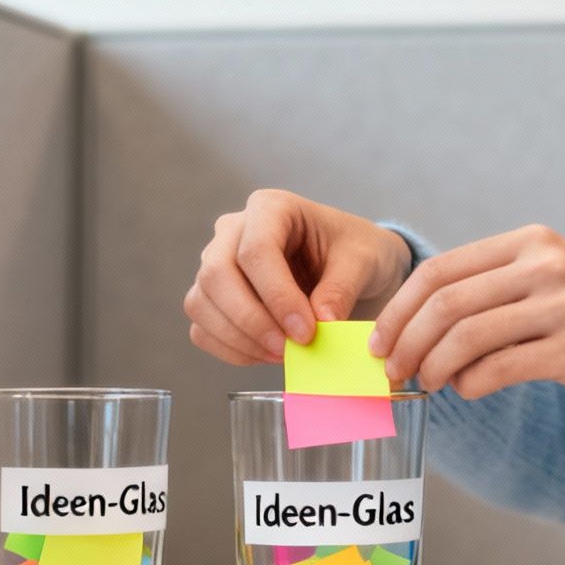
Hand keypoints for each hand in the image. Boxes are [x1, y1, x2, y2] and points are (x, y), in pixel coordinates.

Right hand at [182, 189, 412, 365]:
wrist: (349, 264)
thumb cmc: (354, 252)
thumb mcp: (363, 262)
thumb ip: (342, 289)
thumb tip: (321, 322)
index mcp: (271, 207)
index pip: (256, 250)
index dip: (277, 296)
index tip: (306, 332)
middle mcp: (233, 230)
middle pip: (217, 275)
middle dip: (251, 320)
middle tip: (289, 349)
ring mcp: (217, 263)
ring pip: (201, 303)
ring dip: (239, 339)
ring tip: (283, 355)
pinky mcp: (213, 297)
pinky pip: (202, 328)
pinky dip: (230, 350)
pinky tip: (267, 356)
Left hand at [370, 224, 564, 426]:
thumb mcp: (560, 281)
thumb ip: (502, 290)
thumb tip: (427, 326)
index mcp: (535, 242)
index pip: (442, 269)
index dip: (401, 308)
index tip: (382, 340)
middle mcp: (546, 266)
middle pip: (445, 302)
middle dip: (405, 341)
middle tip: (391, 371)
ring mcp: (563, 306)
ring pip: (464, 336)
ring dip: (432, 367)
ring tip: (424, 385)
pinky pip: (498, 369)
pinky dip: (470, 385)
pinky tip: (468, 391)